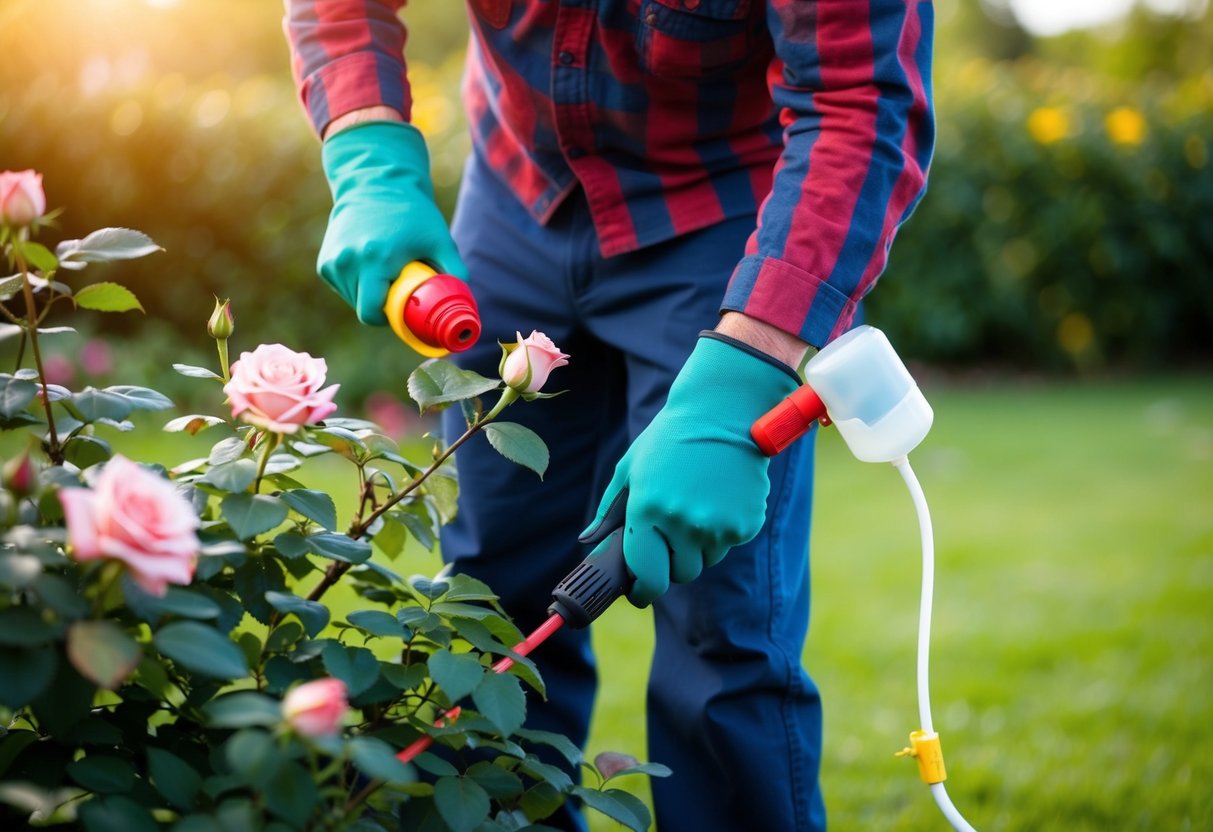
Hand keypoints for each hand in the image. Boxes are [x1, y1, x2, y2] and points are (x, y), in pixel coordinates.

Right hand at [318, 120, 466, 324]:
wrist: (375, 181)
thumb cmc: (412, 212)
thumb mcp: (440, 240)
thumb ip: (455, 272)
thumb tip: (465, 301)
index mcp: (375, 259)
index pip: (372, 313)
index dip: (389, 319)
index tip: (403, 310)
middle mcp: (348, 261)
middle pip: (363, 309)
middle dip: (382, 306)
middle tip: (399, 288)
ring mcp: (332, 261)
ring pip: (353, 300)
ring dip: (369, 294)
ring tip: (385, 270)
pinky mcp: (325, 262)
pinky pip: (344, 288)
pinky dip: (357, 284)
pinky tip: (370, 264)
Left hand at [580, 333, 800, 605]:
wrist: (724, 412)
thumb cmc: (670, 439)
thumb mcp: (631, 468)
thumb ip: (610, 511)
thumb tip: (588, 543)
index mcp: (648, 510)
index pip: (647, 577)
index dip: (643, 589)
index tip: (641, 590)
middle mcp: (683, 523)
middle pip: (679, 574)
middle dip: (672, 562)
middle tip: (672, 533)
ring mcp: (717, 526)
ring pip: (706, 561)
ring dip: (699, 546)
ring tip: (697, 505)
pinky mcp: (746, 524)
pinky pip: (728, 544)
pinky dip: (722, 531)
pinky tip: (719, 499)